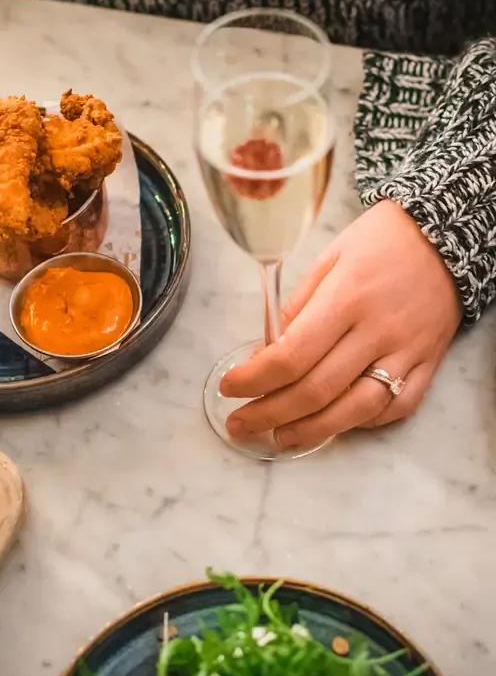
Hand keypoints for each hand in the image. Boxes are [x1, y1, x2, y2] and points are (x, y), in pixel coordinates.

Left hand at [220, 200, 461, 449]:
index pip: (291, 355)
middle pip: (317, 390)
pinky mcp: (429, 364)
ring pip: (356, 409)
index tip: (228, 388)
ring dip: (311, 432)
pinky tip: (333, 424)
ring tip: (279, 439)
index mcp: (346, 298)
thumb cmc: (377, 243)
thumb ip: (295, 308)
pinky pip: (397, 407)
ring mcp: (408, 352)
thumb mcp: (327, 259)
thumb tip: (264, 355)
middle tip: (240, 425)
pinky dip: (362, 423)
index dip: (254, 379)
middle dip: (269, 414)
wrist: (446, 236)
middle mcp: (377, 331)